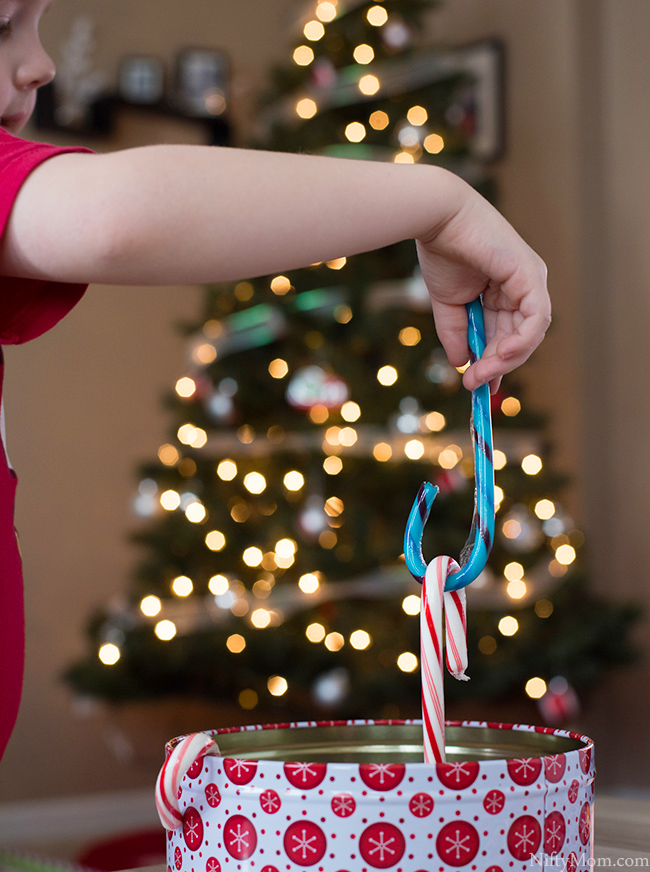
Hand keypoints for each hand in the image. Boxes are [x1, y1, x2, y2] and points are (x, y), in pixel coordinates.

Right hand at [416, 178, 549, 392]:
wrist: (436, 219)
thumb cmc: (442, 251)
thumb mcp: (448, 304)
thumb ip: (457, 334)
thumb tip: (462, 363)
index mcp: (508, 289)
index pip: (510, 333)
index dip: (495, 361)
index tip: (478, 384)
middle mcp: (525, 285)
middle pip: (520, 337)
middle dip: (497, 365)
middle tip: (474, 383)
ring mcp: (531, 279)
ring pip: (530, 333)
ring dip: (506, 359)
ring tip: (481, 374)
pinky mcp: (530, 275)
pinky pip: (535, 318)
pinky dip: (521, 341)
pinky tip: (501, 356)